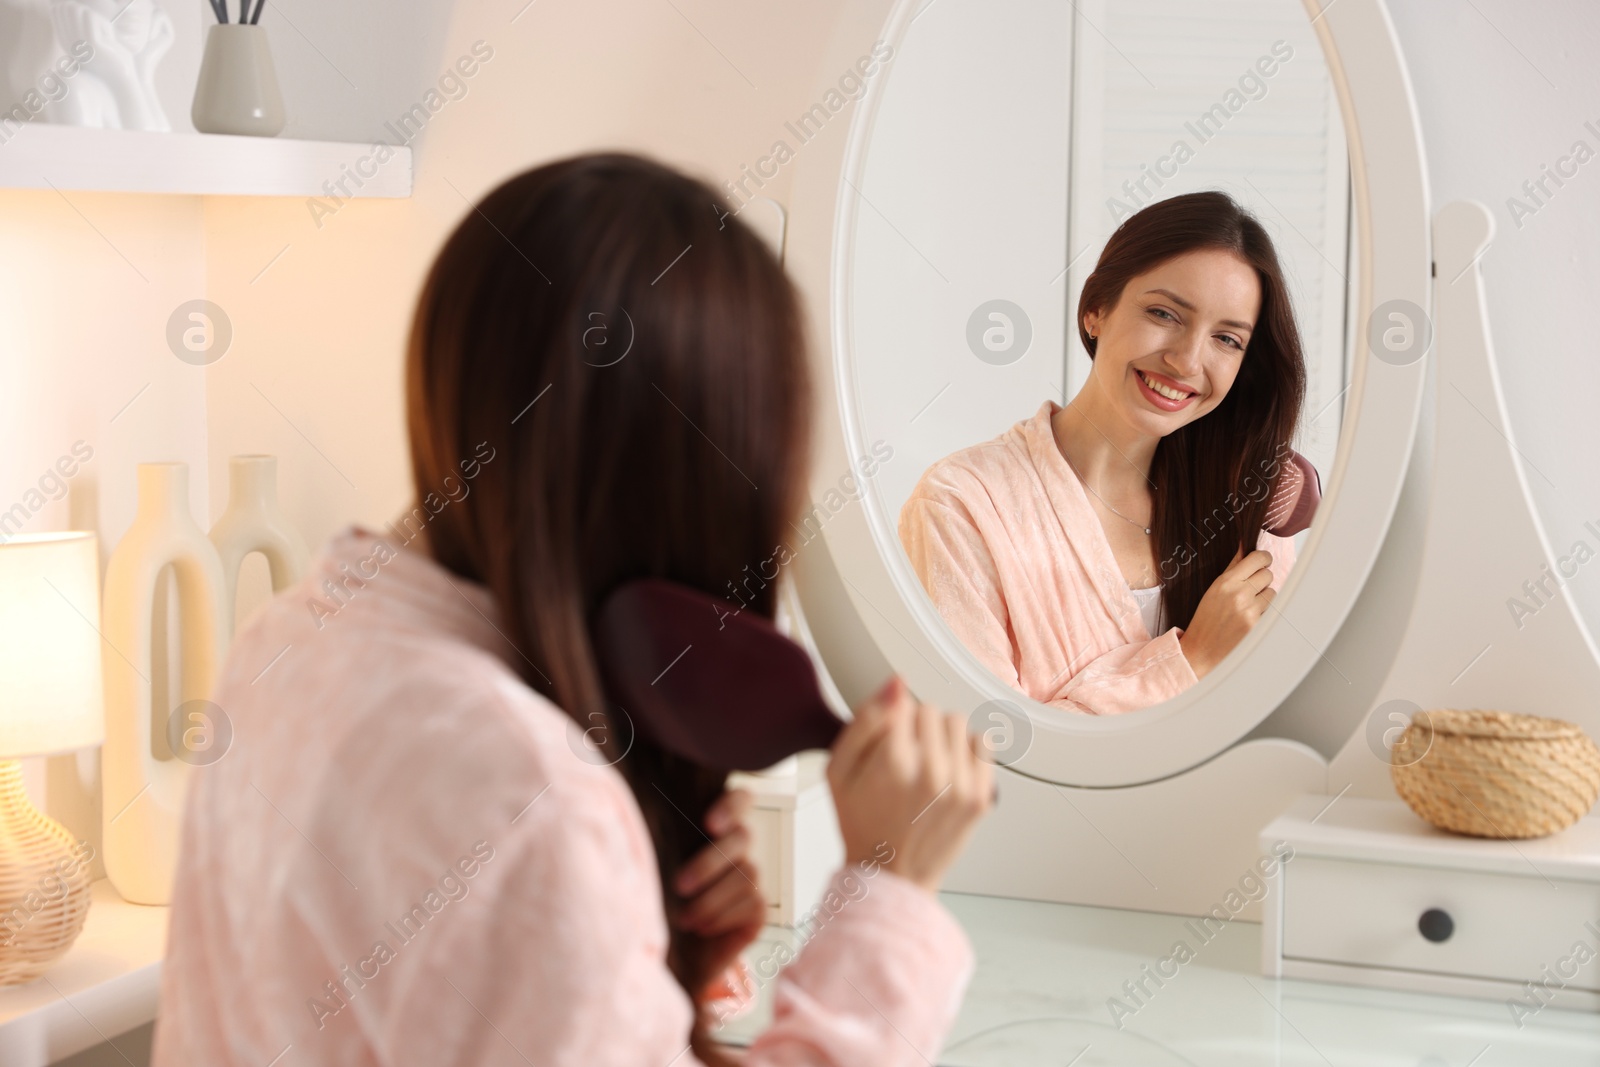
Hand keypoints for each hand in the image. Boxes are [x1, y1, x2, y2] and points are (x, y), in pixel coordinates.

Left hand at [672, 788, 764, 1000]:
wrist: (675, 958)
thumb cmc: (661, 905)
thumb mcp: (657, 874)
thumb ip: (663, 847)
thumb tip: (647, 825)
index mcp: (714, 831)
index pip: (741, 800)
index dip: (732, 805)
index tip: (709, 824)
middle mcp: (738, 851)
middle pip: (742, 837)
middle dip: (709, 863)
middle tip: (679, 885)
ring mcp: (752, 879)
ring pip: (746, 873)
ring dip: (711, 898)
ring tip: (683, 918)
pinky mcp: (760, 908)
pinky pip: (753, 901)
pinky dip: (723, 915)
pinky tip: (702, 928)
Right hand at [827, 677, 993, 893]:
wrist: (890, 874)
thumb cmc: (861, 825)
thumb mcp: (838, 771)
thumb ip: (865, 721)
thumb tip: (895, 685)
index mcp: (893, 762)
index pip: (903, 703)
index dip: (891, 720)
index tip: (887, 742)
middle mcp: (931, 772)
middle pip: (931, 710)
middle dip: (916, 726)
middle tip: (904, 756)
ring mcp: (960, 785)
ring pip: (957, 722)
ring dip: (941, 735)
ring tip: (926, 762)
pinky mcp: (980, 796)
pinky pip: (982, 744)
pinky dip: (965, 751)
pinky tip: (947, 771)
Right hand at [1178, 546, 1275, 678]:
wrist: (1202, 649)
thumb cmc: (1206, 618)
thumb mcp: (1214, 588)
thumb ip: (1233, 567)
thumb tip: (1245, 545)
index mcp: (1226, 582)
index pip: (1257, 558)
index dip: (1263, 558)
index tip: (1262, 562)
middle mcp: (1239, 594)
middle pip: (1268, 574)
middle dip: (1261, 580)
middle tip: (1251, 589)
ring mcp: (1250, 611)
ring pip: (1272, 593)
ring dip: (1264, 598)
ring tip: (1248, 606)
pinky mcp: (1258, 625)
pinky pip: (1271, 610)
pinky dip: (1263, 613)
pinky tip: (1248, 619)